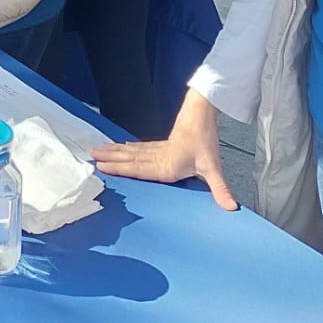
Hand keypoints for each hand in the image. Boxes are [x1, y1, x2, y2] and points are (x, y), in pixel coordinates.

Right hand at [92, 88, 237, 210]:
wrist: (201, 115)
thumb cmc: (205, 141)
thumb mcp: (214, 167)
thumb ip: (220, 189)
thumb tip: (231, 207)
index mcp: (167, 165)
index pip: (140, 168)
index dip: (121, 169)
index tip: (103, 167)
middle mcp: (158, 157)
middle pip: (130, 158)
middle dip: (110, 159)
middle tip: (91, 157)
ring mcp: (157, 150)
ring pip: (131, 152)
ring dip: (113, 152)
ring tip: (96, 150)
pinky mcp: (159, 145)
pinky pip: (137, 148)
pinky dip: (125, 148)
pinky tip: (118, 147)